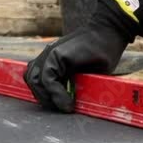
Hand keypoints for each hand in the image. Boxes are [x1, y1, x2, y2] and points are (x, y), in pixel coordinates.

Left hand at [25, 0, 142, 112]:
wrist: (110, 33)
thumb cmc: (101, 56)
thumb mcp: (84, 75)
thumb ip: (71, 86)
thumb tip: (65, 107)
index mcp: (52, 62)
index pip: (35, 81)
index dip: (44, 95)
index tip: (59, 106)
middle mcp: (47, 57)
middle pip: (32, 81)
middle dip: (44, 99)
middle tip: (62, 108)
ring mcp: (50, 54)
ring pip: (35, 80)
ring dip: (48, 97)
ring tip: (65, 106)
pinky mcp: (56, 53)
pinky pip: (47, 77)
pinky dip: (55, 93)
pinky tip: (68, 101)